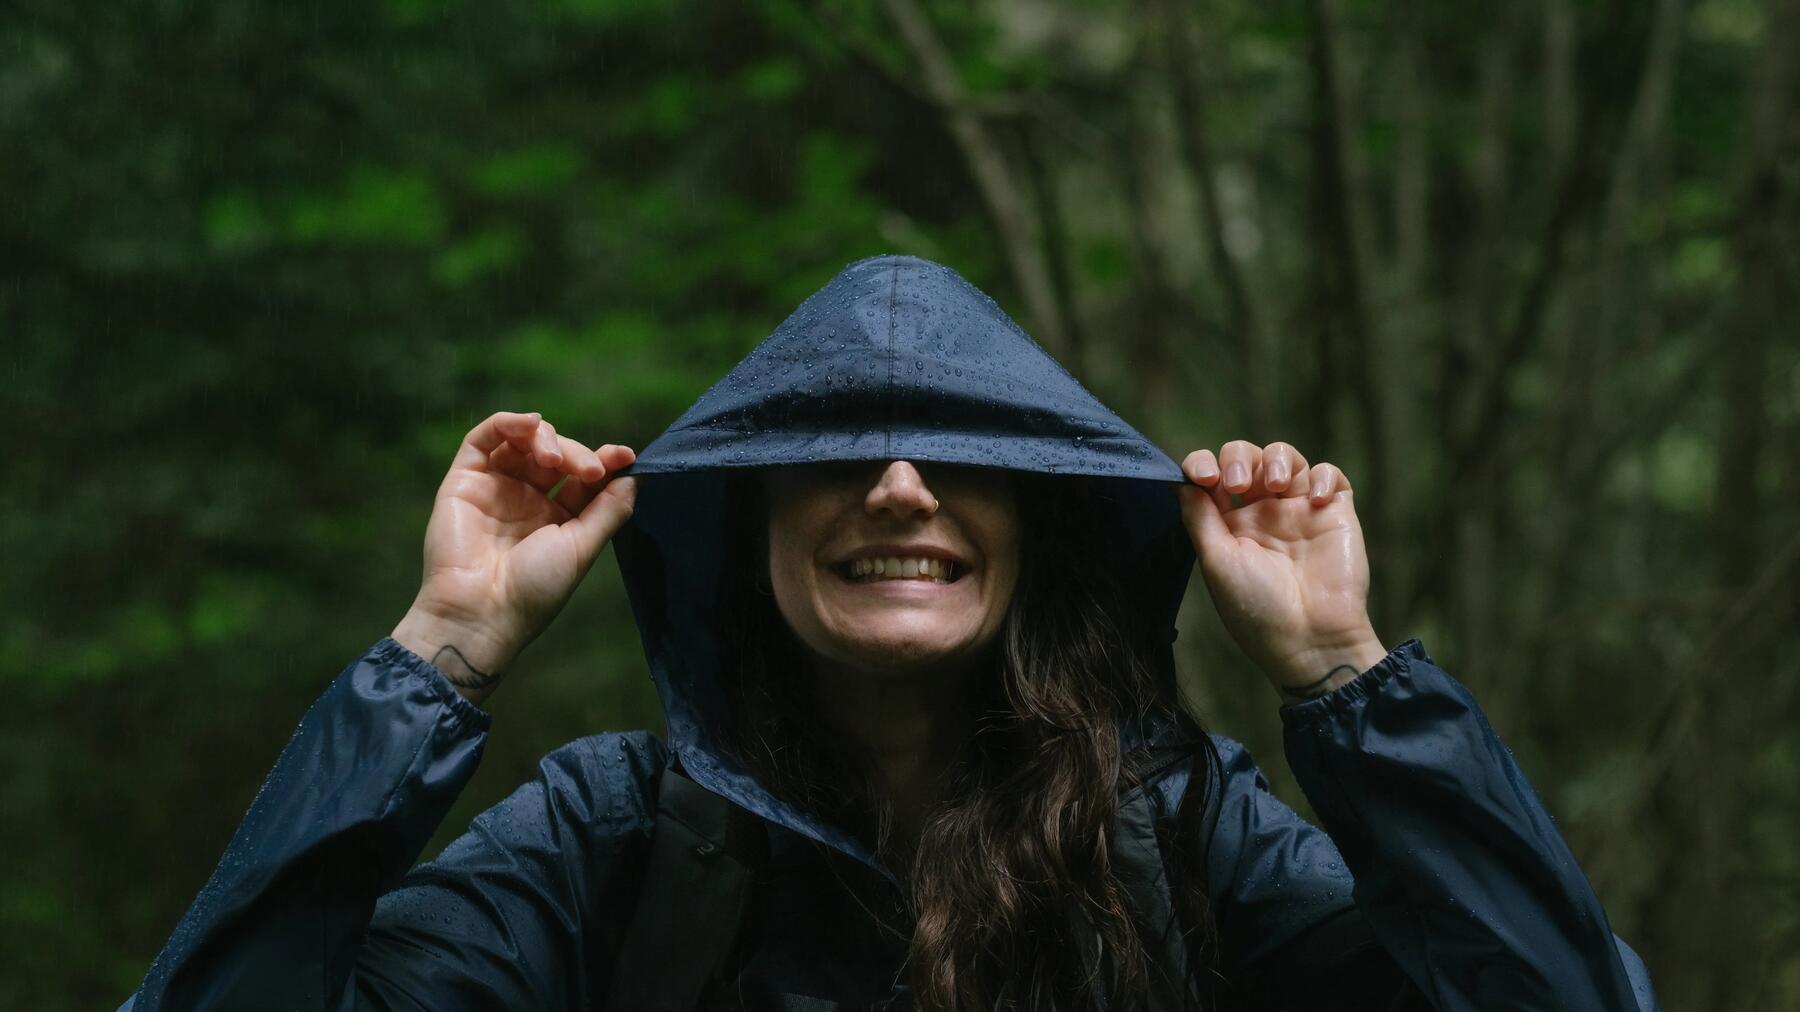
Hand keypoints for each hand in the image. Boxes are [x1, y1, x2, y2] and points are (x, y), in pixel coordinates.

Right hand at [392, 411, 637, 703]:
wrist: (480, 611)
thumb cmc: (534, 588)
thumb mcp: (582, 547)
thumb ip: (609, 509)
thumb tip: (636, 477)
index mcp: (556, 519)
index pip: (583, 477)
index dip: (604, 461)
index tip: (626, 456)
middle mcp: (525, 500)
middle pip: (557, 454)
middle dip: (577, 454)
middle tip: (589, 471)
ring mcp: (495, 488)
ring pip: (523, 440)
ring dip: (546, 438)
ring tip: (554, 459)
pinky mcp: (465, 480)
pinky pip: (484, 438)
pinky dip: (508, 423)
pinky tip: (531, 424)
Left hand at [1175, 440, 1386, 701]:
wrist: (1312, 639)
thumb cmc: (1257, 609)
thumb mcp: (1217, 562)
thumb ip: (1199, 518)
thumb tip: (1180, 481)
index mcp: (1229, 526)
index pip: (1210, 477)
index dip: (1203, 464)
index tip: (1204, 476)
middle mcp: (1262, 513)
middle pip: (1246, 457)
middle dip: (1239, 458)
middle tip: (1237, 484)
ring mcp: (1299, 511)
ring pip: (1286, 458)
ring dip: (1278, 459)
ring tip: (1276, 486)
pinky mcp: (1335, 513)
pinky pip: (1329, 475)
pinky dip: (1321, 476)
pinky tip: (1313, 500)